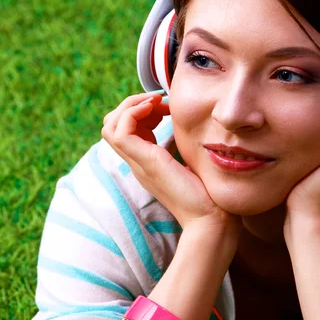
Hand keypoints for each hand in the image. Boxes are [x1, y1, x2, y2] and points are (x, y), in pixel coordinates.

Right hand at [101, 92, 237, 229]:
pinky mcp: (145, 161)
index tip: (165, 106)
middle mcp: (137, 161)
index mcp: (145, 161)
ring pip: (110, 126)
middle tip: (159, 101)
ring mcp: (138, 162)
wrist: (210, 218)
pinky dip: (132, 112)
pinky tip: (155, 108)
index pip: (124, 129)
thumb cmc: (207, 193)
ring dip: (130, 105)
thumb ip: (184, 146)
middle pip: (111, 125)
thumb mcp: (191, 161)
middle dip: (131, 104)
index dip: (140, 110)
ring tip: (154, 101)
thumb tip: (188, 127)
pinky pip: (120, 131)